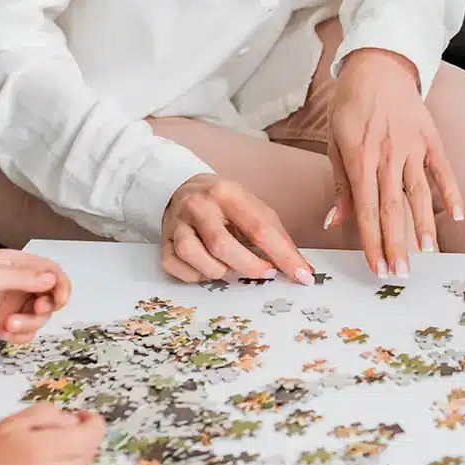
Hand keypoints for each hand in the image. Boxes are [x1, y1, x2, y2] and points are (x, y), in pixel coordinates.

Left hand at [0, 250, 71, 344]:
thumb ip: (24, 278)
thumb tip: (52, 280)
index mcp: (16, 264)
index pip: (51, 271)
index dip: (61, 285)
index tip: (60, 300)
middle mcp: (17, 284)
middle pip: (49, 296)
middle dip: (46, 307)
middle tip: (35, 311)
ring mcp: (10, 304)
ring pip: (38, 317)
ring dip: (30, 324)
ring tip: (8, 325)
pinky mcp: (2, 323)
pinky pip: (24, 332)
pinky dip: (20, 336)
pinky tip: (4, 333)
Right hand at [162, 174, 313, 284]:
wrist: (181, 189)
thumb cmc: (225, 204)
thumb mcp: (253, 209)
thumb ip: (276, 237)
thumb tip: (302, 270)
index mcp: (227, 193)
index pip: (259, 228)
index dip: (283, 256)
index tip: (302, 276)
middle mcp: (198, 205)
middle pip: (223, 246)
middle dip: (250, 267)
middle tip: (264, 273)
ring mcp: (176, 223)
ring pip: (195, 258)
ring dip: (219, 271)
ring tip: (229, 265)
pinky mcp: (162, 241)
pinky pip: (177, 268)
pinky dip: (196, 275)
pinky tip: (206, 266)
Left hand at [325, 48, 462, 278]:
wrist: (378, 65)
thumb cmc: (350, 104)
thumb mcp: (335, 141)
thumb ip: (341, 184)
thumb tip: (334, 222)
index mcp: (360, 158)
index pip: (366, 209)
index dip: (371, 241)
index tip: (376, 266)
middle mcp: (387, 155)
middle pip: (393, 208)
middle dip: (396, 243)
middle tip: (400, 273)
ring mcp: (412, 146)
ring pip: (420, 193)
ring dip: (424, 225)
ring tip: (428, 253)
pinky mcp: (431, 139)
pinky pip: (443, 170)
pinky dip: (452, 192)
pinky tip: (458, 215)